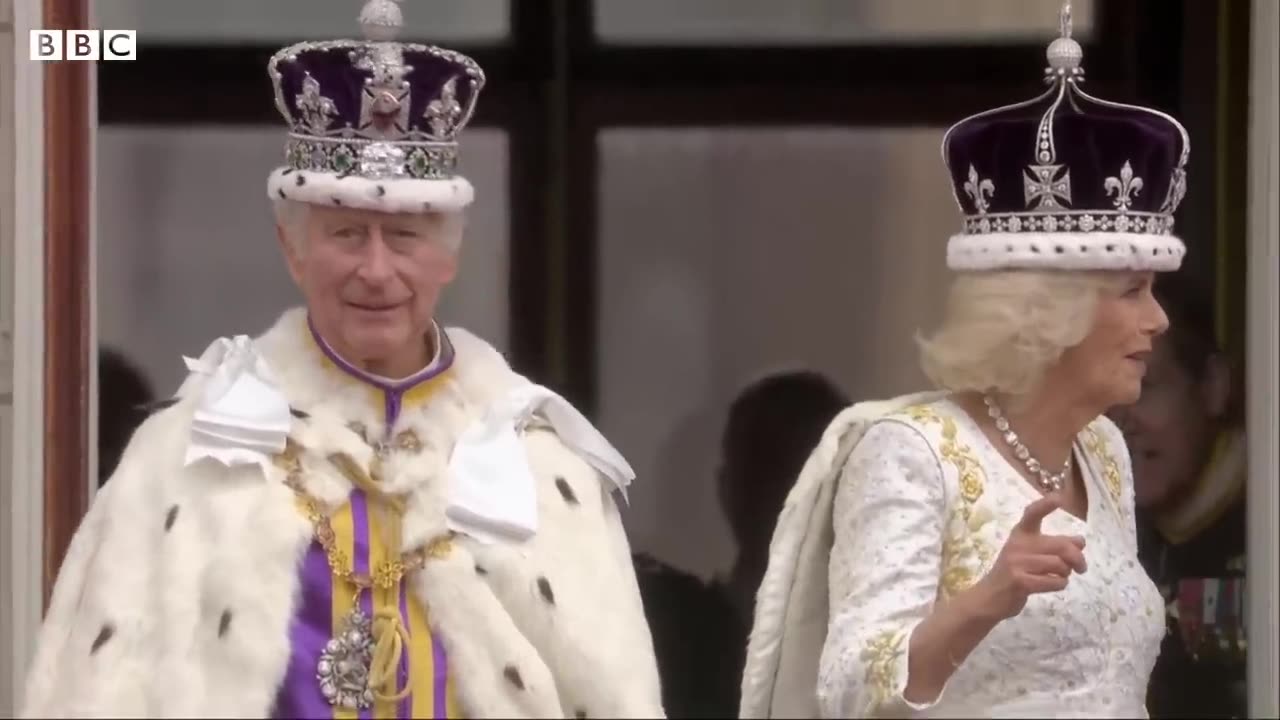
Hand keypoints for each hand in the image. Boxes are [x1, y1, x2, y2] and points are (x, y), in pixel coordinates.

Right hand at [973, 494, 1086, 619]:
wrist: (989, 597)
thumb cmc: (1014, 573)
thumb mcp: (1031, 555)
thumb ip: (1054, 546)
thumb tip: (1080, 541)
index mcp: (1020, 534)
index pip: (1032, 514)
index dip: (1046, 505)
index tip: (1059, 498)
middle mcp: (1018, 544)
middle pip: (1061, 545)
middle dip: (1077, 558)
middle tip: (1082, 568)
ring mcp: (1017, 563)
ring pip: (1060, 565)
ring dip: (1066, 574)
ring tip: (1059, 577)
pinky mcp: (1020, 581)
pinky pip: (1054, 581)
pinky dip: (1060, 584)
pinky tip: (1053, 585)